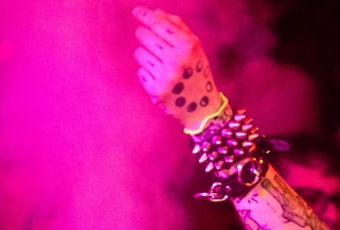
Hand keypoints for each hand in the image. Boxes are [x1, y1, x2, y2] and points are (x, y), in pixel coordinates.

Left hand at [132, 5, 223, 129]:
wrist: (203, 108)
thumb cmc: (198, 73)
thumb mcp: (195, 48)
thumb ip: (178, 27)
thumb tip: (157, 13)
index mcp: (189, 47)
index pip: (160, 24)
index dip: (145, 16)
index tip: (136, 11)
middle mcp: (177, 60)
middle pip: (145, 36)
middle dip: (144, 35)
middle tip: (150, 41)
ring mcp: (166, 76)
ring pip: (139, 53)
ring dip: (146, 55)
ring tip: (159, 64)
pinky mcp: (157, 90)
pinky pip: (140, 71)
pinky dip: (147, 73)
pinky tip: (160, 78)